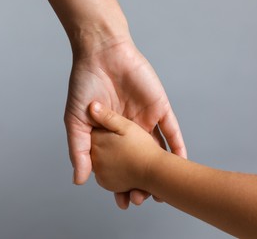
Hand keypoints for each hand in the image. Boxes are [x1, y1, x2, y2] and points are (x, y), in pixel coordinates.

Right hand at [64, 39, 185, 207]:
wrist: (102, 53)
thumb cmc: (85, 84)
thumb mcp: (76, 121)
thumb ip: (79, 150)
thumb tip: (79, 180)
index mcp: (110, 134)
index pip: (117, 165)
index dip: (119, 184)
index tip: (122, 202)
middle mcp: (129, 130)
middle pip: (139, 162)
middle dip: (141, 182)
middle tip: (141, 200)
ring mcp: (146, 120)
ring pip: (157, 150)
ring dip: (162, 170)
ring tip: (164, 191)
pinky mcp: (160, 108)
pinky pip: (172, 130)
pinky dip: (177, 147)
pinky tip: (181, 164)